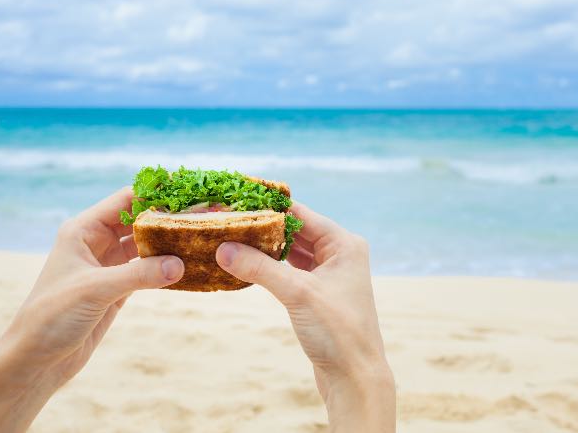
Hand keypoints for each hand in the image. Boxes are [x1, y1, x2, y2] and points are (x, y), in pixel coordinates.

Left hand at [0, 188, 183, 432]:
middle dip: (168, 218)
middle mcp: (97, 242)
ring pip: (147, 245)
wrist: (37, 360)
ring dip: (170, 244)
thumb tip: (181, 263)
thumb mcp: (95, 290)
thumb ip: (139, 274)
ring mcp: (109, 265)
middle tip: (203, 216)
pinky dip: (167, 268)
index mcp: (83, 231)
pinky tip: (188, 267)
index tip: (187, 194)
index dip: (155, 196)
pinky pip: (149, 270)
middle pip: (140, 221)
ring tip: (201, 239)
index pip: (125, 201)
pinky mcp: (118, 288)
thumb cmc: (52, 317)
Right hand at [216, 202, 395, 432]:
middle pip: (297, 231)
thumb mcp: (297, 293)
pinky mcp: (320, 294)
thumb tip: (223, 248)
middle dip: (265, 228)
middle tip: (230, 220)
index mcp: (344, 244)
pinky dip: (273, 267)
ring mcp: (331, 274)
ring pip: (293, 251)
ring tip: (234, 239)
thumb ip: (260, 268)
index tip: (239, 201)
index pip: (302, 214)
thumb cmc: (337, 331)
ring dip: (268, 248)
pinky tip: (250, 264)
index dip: (270, 207)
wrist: (355, 377)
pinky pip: (292, 271)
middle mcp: (341, 254)